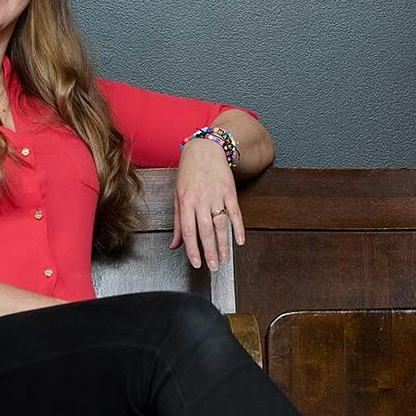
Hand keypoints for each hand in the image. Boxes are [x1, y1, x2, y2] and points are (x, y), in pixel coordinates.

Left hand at [170, 136, 245, 270]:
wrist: (205, 149)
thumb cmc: (188, 172)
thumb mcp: (178, 195)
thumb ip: (178, 222)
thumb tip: (175, 245)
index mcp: (186, 201)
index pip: (189, 231)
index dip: (192, 249)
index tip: (197, 263)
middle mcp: (201, 200)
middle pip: (206, 231)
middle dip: (210, 251)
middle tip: (213, 266)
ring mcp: (216, 196)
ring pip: (221, 224)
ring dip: (224, 244)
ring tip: (225, 259)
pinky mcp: (229, 192)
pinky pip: (235, 213)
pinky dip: (239, 228)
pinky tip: (240, 240)